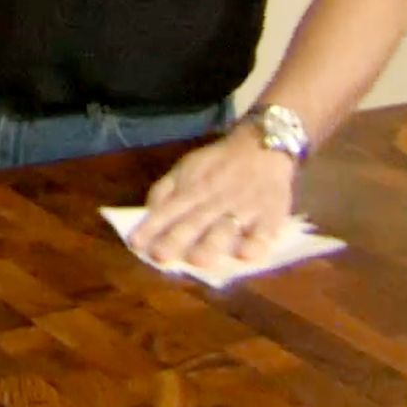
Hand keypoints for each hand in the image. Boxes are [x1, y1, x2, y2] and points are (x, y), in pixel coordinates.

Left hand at [127, 128, 297, 270]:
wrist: (263, 146)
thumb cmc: (219, 164)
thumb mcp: (186, 167)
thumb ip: (165, 190)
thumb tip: (147, 212)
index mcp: (192, 189)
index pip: (168, 209)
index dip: (152, 226)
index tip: (136, 243)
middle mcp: (214, 200)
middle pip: (194, 221)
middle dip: (177, 239)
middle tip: (160, 256)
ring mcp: (243, 208)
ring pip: (226, 228)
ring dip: (212, 244)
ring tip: (198, 260)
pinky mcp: (270, 215)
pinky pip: (264, 231)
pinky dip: (255, 243)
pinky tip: (245, 255)